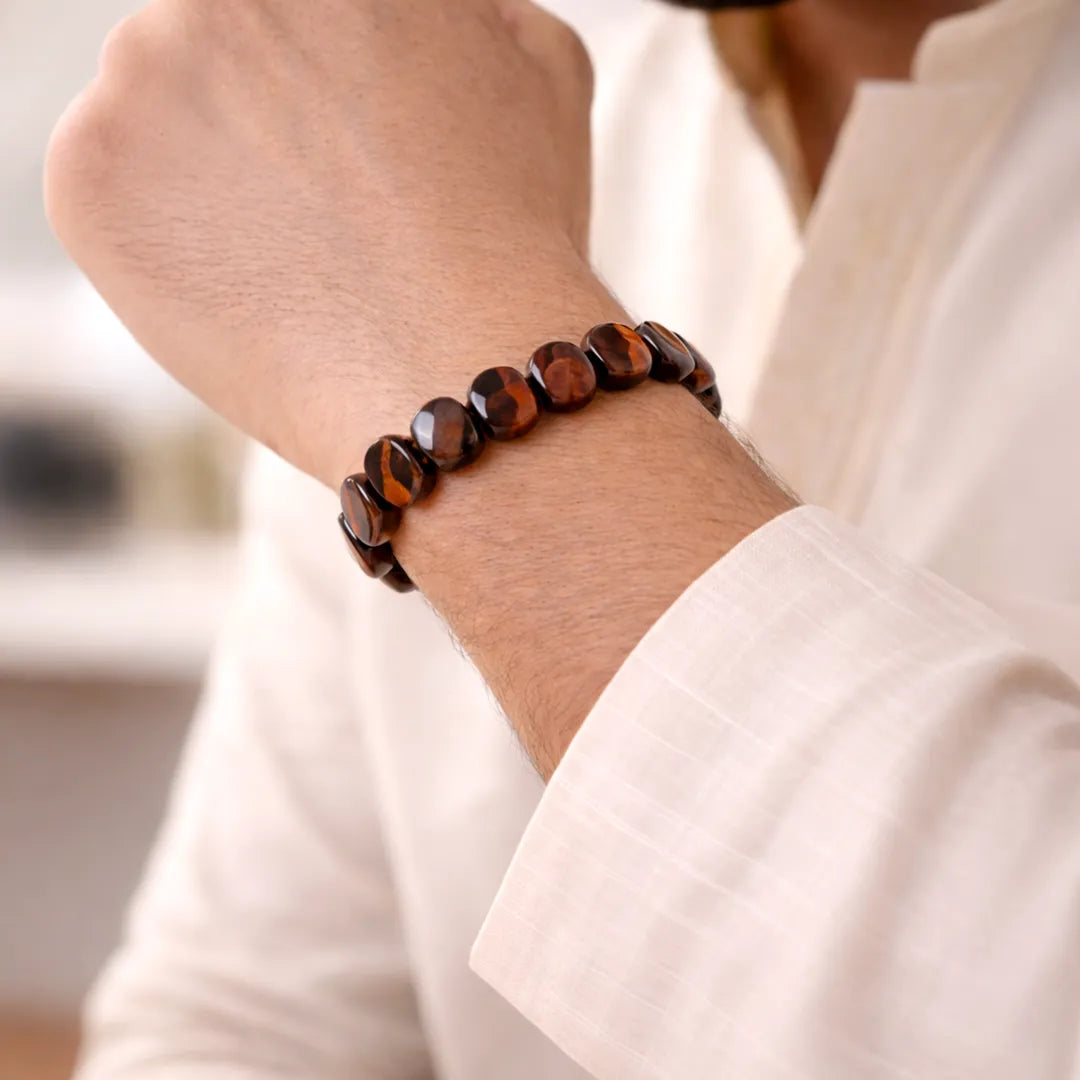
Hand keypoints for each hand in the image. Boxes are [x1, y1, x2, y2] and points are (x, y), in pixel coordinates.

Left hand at [45, 0, 600, 484]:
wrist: (458, 363)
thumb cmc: (514, 233)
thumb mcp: (543, 69)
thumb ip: (473, 13)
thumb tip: (444, 16)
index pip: (291, 19)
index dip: (326, 88)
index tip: (345, 149)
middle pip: (221, 50)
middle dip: (263, 118)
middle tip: (328, 209)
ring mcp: (140, 70)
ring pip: (161, 119)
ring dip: (212, 178)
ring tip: (299, 261)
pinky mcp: (86, 173)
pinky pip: (114, 198)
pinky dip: (165, 244)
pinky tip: (247, 289)